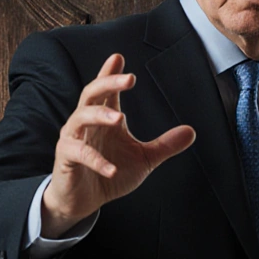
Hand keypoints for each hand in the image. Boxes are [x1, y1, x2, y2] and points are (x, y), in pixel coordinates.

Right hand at [41, 53, 195, 236]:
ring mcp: (73, 139)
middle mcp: (86, 123)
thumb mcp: (144, 159)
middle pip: (91, 94)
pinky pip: (78, 154)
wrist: (83, 202)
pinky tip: (112, 169)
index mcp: (104, 118)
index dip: (110, 73)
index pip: (106, 91)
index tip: (118, 57)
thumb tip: (192, 131)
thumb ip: (165, 145)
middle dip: (108, 83)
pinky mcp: (66, 159)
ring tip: (120, 118)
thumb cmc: (109, 174)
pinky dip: (95, 160)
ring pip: (80, 118)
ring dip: (99, 116)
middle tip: (129, 78)